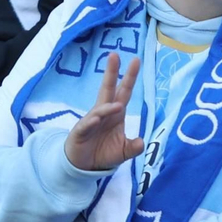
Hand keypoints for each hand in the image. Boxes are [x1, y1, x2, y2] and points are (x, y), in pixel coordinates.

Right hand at [63, 53, 144, 170]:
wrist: (84, 165)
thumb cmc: (104, 152)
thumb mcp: (123, 152)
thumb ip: (133, 147)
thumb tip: (141, 142)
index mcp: (115, 113)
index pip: (124, 92)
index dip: (129, 77)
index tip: (136, 60)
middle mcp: (103, 112)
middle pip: (108, 89)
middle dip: (111, 73)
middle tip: (114, 55)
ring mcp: (91, 121)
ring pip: (99, 109)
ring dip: (108, 107)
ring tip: (118, 107)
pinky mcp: (80, 132)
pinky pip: (86, 125)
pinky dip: (91, 122)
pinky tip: (97, 119)